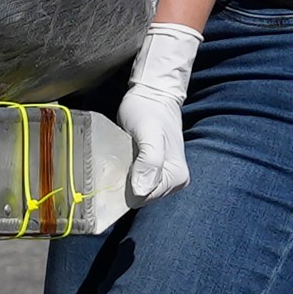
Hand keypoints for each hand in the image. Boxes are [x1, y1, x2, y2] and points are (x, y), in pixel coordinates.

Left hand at [119, 21, 201, 206]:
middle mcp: (173, 182)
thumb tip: (140, 191)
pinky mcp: (151, 171)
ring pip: (134, 190)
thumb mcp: (148, 132)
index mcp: (177, 177)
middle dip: (123, 183)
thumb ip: (149, 161)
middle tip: (116, 158)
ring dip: (122, 177)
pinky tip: (120, 159)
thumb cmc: (148, 111)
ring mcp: (162, 177)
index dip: (125, 187)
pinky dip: (123, 173)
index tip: (116, 167)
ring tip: (119, 156)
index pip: (143, 198)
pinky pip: (133, 181)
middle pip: (139, 196)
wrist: (151, 95)